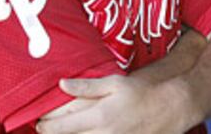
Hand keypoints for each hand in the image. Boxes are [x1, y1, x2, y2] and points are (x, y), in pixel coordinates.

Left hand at [36, 74, 199, 133]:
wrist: (171, 108)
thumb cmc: (143, 92)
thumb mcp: (115, 83)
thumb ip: (87, 86)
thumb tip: (62, 84)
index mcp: (99, 116)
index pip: (60, 127)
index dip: (45, 126)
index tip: (40, 122)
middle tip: (47, 128)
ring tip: (67, 131)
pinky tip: (87, 133)